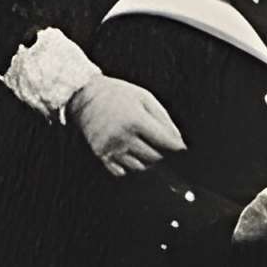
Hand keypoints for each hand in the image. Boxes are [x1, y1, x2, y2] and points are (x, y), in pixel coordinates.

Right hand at [67, 74, 185, 176]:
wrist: (85, 95)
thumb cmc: (118, 94)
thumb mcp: (145, 98)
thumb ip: (164, 119)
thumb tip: (178, 141)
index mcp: (135, 120)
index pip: (164, 143)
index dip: (176, 147)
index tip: (180, 148)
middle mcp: (122, 136)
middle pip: (153, 157)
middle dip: (162, 153)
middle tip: (160, 144)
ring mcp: (110, 147)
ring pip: (139, 167)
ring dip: (146, 161)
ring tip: (144, 146)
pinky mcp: (100, 154)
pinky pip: (121, 171)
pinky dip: (130, 166)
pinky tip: (130, 153)